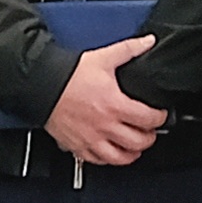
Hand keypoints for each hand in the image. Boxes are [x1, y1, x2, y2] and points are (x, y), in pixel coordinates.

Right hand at [46, 33, 167, 166]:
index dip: (160, 118)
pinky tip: (111, 152)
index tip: (160, 114)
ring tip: (135, 146)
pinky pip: (97, 161)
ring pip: (120, 157)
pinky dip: (108, 159)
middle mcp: (105, 126)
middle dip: (149, 137)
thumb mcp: (103, 57)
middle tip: (150, 131)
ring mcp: (91, 139)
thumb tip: (147, 42)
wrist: (41, 85)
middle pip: (139, 142)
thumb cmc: (69, 75)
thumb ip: (129, 49)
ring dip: (132, 153)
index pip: (149, 119)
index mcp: (115, 105)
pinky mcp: (77, 146)